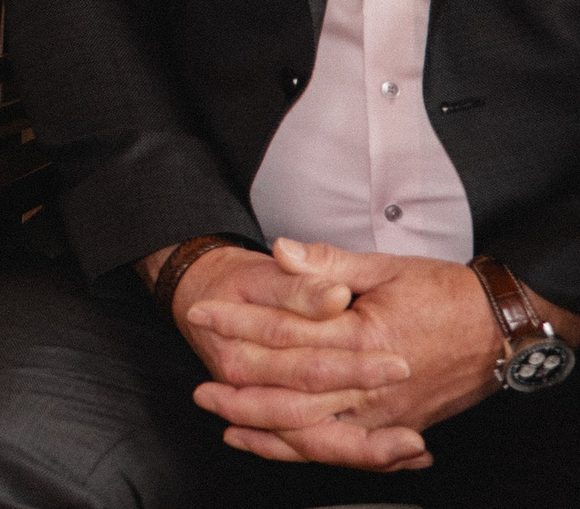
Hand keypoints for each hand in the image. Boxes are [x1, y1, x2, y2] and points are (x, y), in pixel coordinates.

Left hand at [184, 239, 507, 470]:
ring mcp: (384, 412)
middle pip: (291, 393)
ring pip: (313, 431)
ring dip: (263, 429)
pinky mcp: (394, 428)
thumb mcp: (385, 267)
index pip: (286, 333)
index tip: (201, 314)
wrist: (500, 331)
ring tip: (223, 419)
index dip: (239, 324)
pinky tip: (269, 445)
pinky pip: (340, 450)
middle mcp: (371, 383)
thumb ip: (328, 263)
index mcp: (363, 335)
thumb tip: (282, 249)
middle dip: (240, 390)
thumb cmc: (445, 295)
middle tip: (201, 386)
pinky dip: (301, 452)